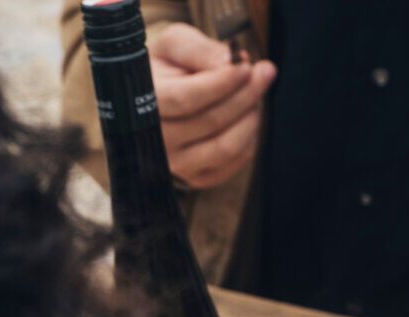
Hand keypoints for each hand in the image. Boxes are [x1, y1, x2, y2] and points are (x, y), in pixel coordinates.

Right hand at [152, 24, 274, 189]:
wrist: (154, 100)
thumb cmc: (165, 67)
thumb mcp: (174, 45)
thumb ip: (200, 50)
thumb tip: (232, 62)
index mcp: (144, 105)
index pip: (186, 99)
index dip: (221, 83)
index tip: (246, 66)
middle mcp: (158, 142)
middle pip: (211, 122)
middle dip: (244, 95)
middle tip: (263, 73)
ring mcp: (177, 165)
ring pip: (225, 147)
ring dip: (250, 118)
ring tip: (255, 95)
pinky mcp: (197, 178)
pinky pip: (233, 163)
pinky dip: (249, 139)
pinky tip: (248, 117)